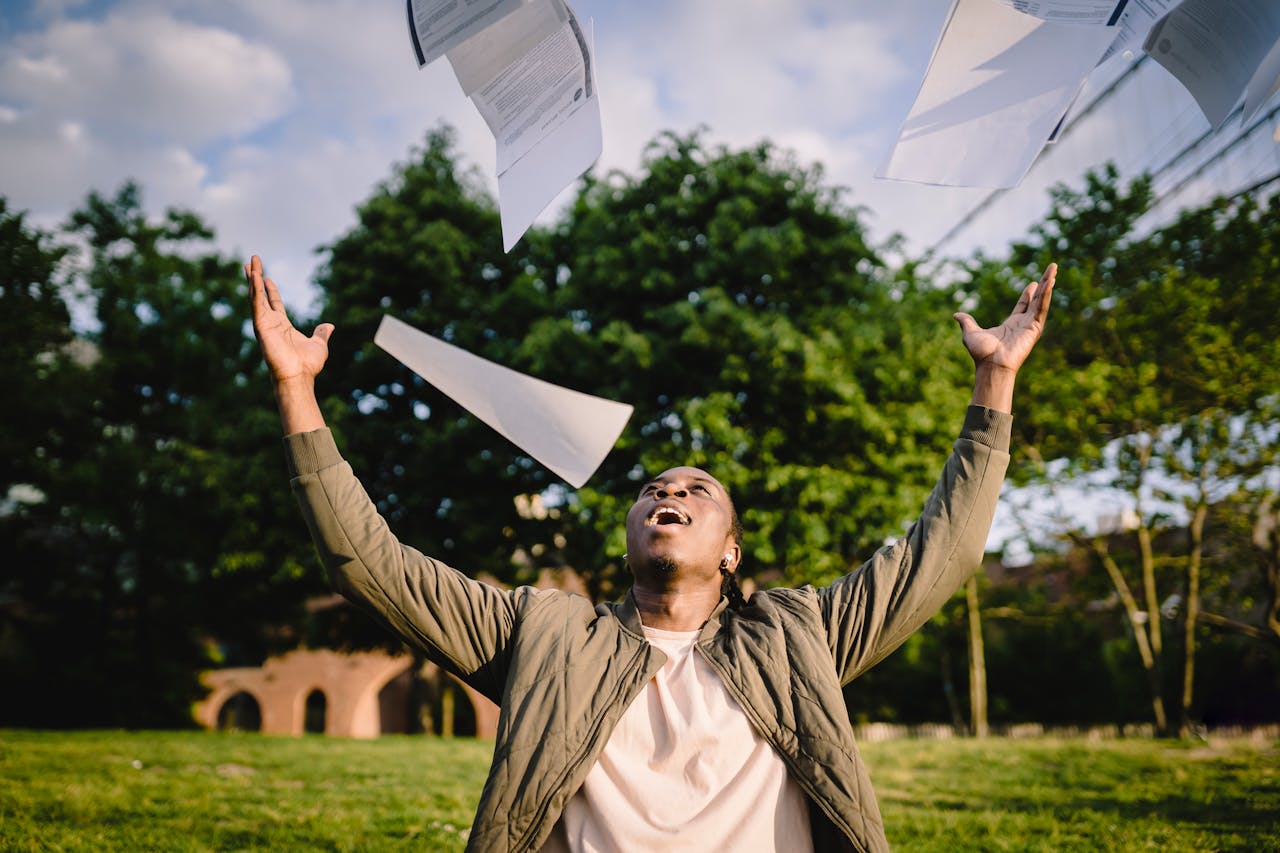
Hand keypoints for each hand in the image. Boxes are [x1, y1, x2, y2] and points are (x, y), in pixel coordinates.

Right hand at [246, 255, 333, 385]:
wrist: (299, 376)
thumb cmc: (307, 365)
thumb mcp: (319, 344)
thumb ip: (321, 333)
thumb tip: (329, 326)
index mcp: (282, 325)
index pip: (273, 302)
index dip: (269, 289)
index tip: (266, 276)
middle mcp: (271, 323)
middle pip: (260, 295)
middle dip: (256, 279)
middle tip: (251, 263)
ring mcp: (264, 324)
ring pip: (256, 296)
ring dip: (253, 279)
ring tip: (250, 262)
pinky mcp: (261, 326)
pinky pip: (257, 304)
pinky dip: (255, 290)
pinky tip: (254, 276)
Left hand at [954, 263, 1054, 374]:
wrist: (990, 364)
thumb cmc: (981, 353)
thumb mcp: (970, 333)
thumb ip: (967, 322)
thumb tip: (956, 315)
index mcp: (1011, 325)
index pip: (1023, 306)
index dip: (1028, 294)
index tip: (1033, 283)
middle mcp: (1023, 324)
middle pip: (1036, 300)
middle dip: (1044, 284)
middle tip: (1051, 270)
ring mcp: (1030, 325)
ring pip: (1041, 300)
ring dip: (1048, 284)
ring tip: (1054, 269)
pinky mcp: (1035, 328)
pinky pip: (1041, 307)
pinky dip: (1045, 295)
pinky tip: (1049, 282)